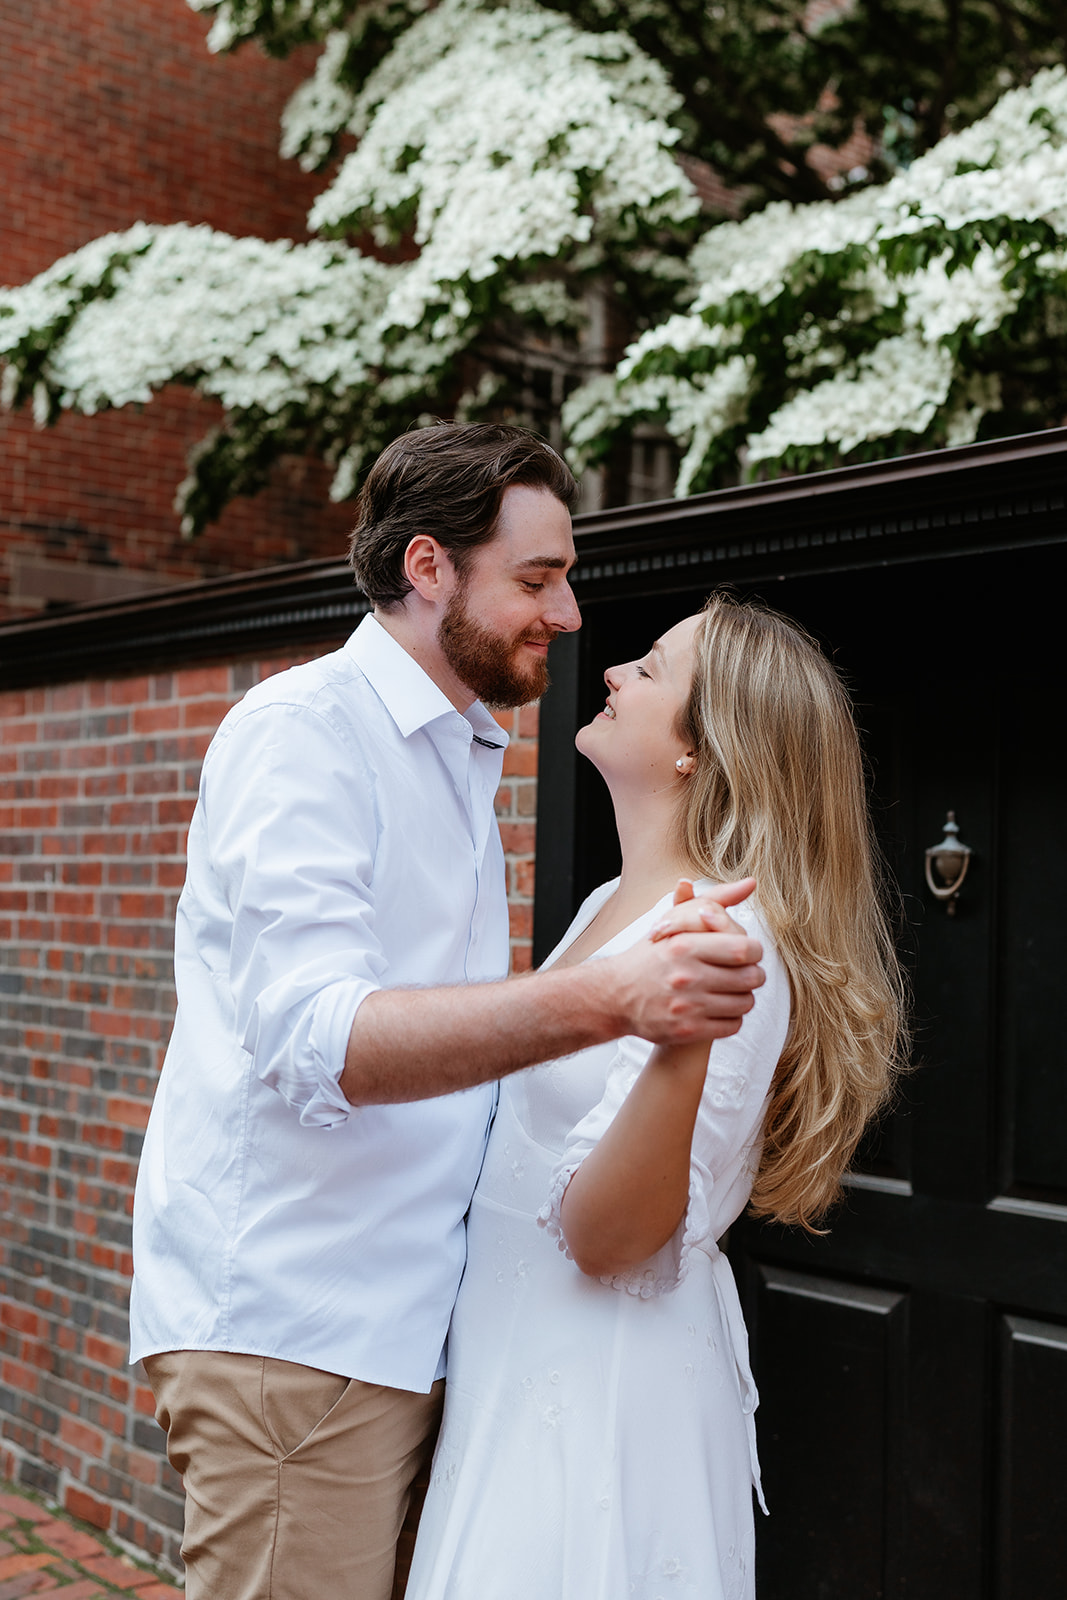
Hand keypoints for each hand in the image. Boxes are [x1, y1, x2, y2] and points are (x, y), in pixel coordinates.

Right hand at [600, 878, 763, 1047]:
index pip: (744, 949)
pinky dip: (732, 1017)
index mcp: (684, 945)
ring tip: (732, 990)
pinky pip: (732, 1025)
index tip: (747, 952)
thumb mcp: (676, 920)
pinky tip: (720, 1007)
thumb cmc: (652, 955)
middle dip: (753, 974)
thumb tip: (750, 883)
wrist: (616, 996)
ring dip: (744, 996)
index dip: (754, 951)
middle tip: (744, 972)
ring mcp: (687, 1007)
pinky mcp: (687, 1031)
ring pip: (745, 1003)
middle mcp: (686, 976)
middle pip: (750, 978)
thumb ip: (714, 900)